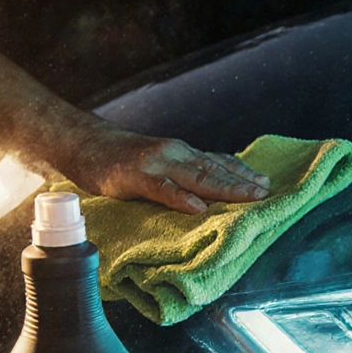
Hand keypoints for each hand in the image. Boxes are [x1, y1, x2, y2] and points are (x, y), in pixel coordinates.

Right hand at [59, 123, 268, 213]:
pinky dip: (181, 198)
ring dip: (224, 187)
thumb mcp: (160, 163)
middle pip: (214, 169)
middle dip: (242, 181)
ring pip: (196, 177)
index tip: (266, 183)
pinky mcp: (135, 177)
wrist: (85, 144)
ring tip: (248, 197)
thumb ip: (183, 174)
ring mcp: (155, 163)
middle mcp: (174, 153)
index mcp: (181, 153)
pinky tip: (198, 208)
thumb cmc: (123, 159)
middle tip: (266, 193)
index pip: (218, 162)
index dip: (242, 172)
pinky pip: (162, 189)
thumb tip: (210, 193)